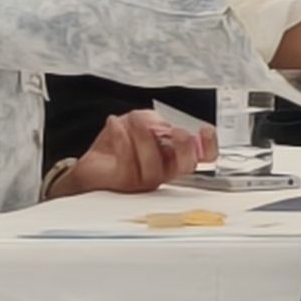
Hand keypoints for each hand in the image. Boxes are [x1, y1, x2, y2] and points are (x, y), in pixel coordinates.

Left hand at [56, 111, 209, 198]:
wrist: (91, 166)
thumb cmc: (119, 146)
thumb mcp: (141, 123)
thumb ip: (155, 121)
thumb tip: (162, 124)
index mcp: (175, 157)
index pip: (204, 157)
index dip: (210, 145)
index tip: (204, 130)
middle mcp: (165, 172)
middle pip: (186, 165)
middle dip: (183, 145)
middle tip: (175, 130)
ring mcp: (145, 181)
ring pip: (153, 160)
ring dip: (143, 134)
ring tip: (132, 118)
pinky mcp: (124, 183)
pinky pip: (127, 159)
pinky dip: (120, 135)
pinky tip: (114, 123)